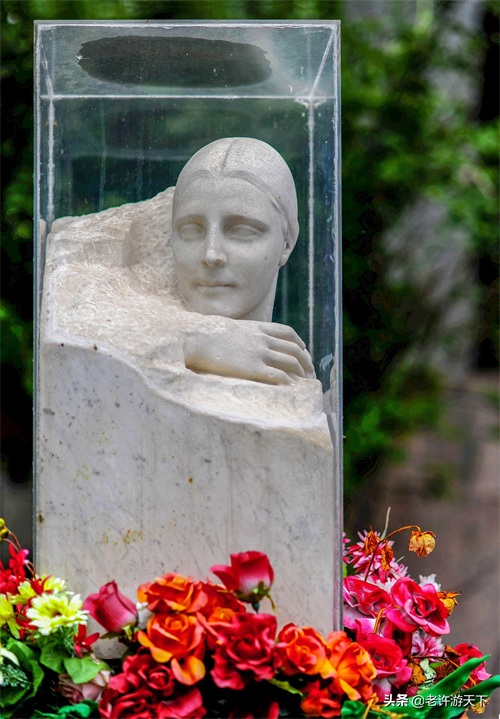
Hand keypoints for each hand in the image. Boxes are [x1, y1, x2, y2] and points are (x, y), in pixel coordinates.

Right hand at [183, 319, 314, 384]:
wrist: (195, 338)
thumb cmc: (205, 334)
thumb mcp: (229, 327)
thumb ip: (242, 333)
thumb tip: (240, 338)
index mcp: (257, 328)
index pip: (287, 333)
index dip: (299, 342)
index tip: (304, 350)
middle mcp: (262, 340)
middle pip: (294, 349)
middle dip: (306, 361)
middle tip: (310, 371)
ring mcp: (259, 353)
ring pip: (290, 362)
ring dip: (301, 372)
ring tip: (304, 381)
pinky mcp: (252, 368)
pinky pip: (278, 375)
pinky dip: (287, 381)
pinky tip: (290, 387)